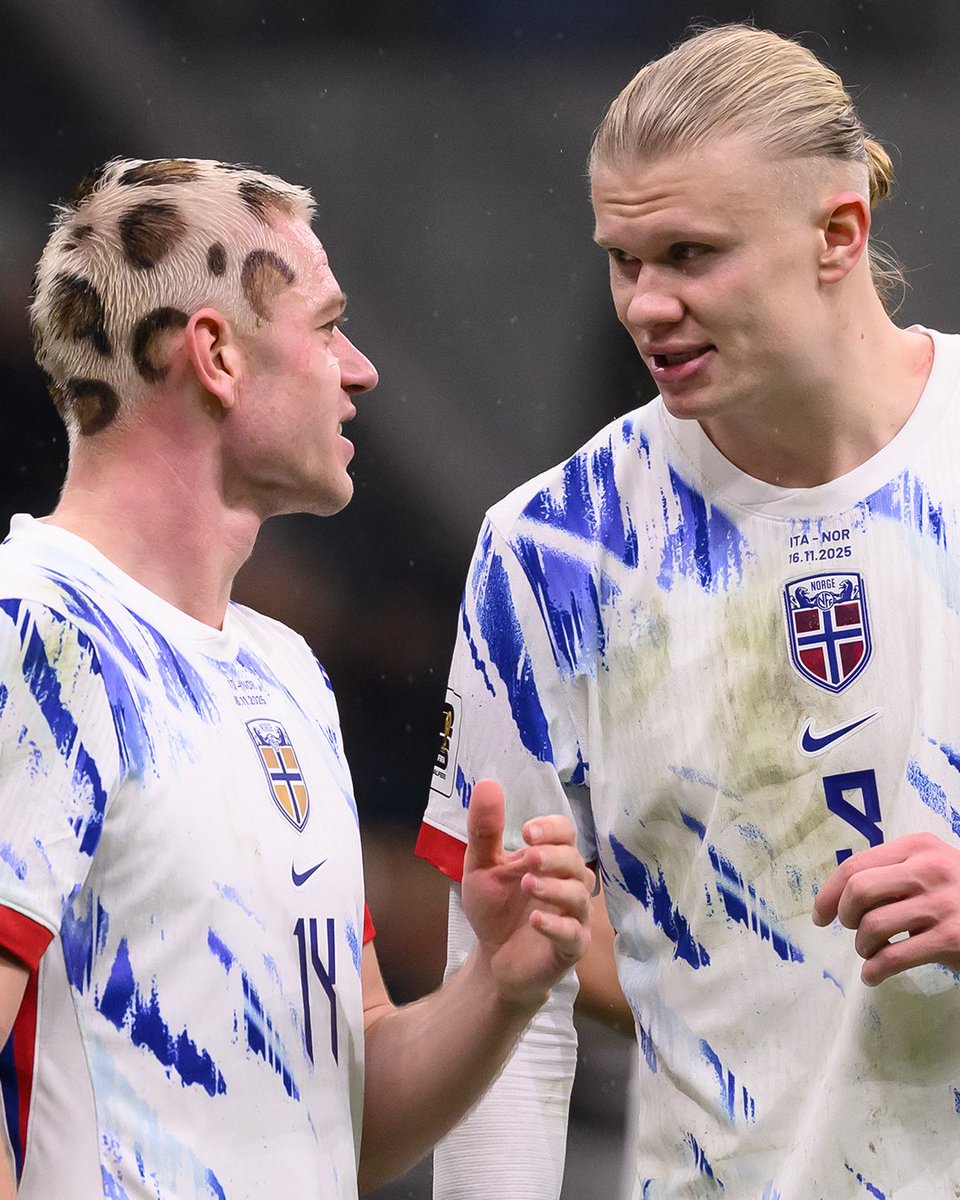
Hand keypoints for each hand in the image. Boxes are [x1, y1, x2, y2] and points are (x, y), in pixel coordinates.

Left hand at [461, 779, 593, 1012]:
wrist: (492, 960)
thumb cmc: (494, 909)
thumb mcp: (481, 867)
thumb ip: (484, 830)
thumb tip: (486, 784)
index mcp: (549, 859)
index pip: (565, 833)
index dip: (551, 829)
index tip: (526, 832)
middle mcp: (568, 884)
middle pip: (575, 862)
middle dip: (553, 857)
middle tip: (528, 857)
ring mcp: (573, 917)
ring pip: (579, 897)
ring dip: (554, 888)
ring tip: (528, 885)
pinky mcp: (570, 949)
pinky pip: (574, 935)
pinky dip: (557, 926)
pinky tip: (536, 920)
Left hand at [812, 832, 959, 985]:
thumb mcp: (933, 869)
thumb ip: (896, 873)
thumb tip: (842, 896)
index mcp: (918, 846)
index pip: (855, 865)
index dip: (830, 893)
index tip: (821, 915)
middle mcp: (929, 869)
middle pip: (858, 890)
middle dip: (845, 916)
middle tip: (852, 930)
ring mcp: (941, 904)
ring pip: (872, 925)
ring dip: (863, 947)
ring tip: (871, 953)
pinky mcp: (950, 939)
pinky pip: (893, 957)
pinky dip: (875, 971)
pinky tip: (873, 976)